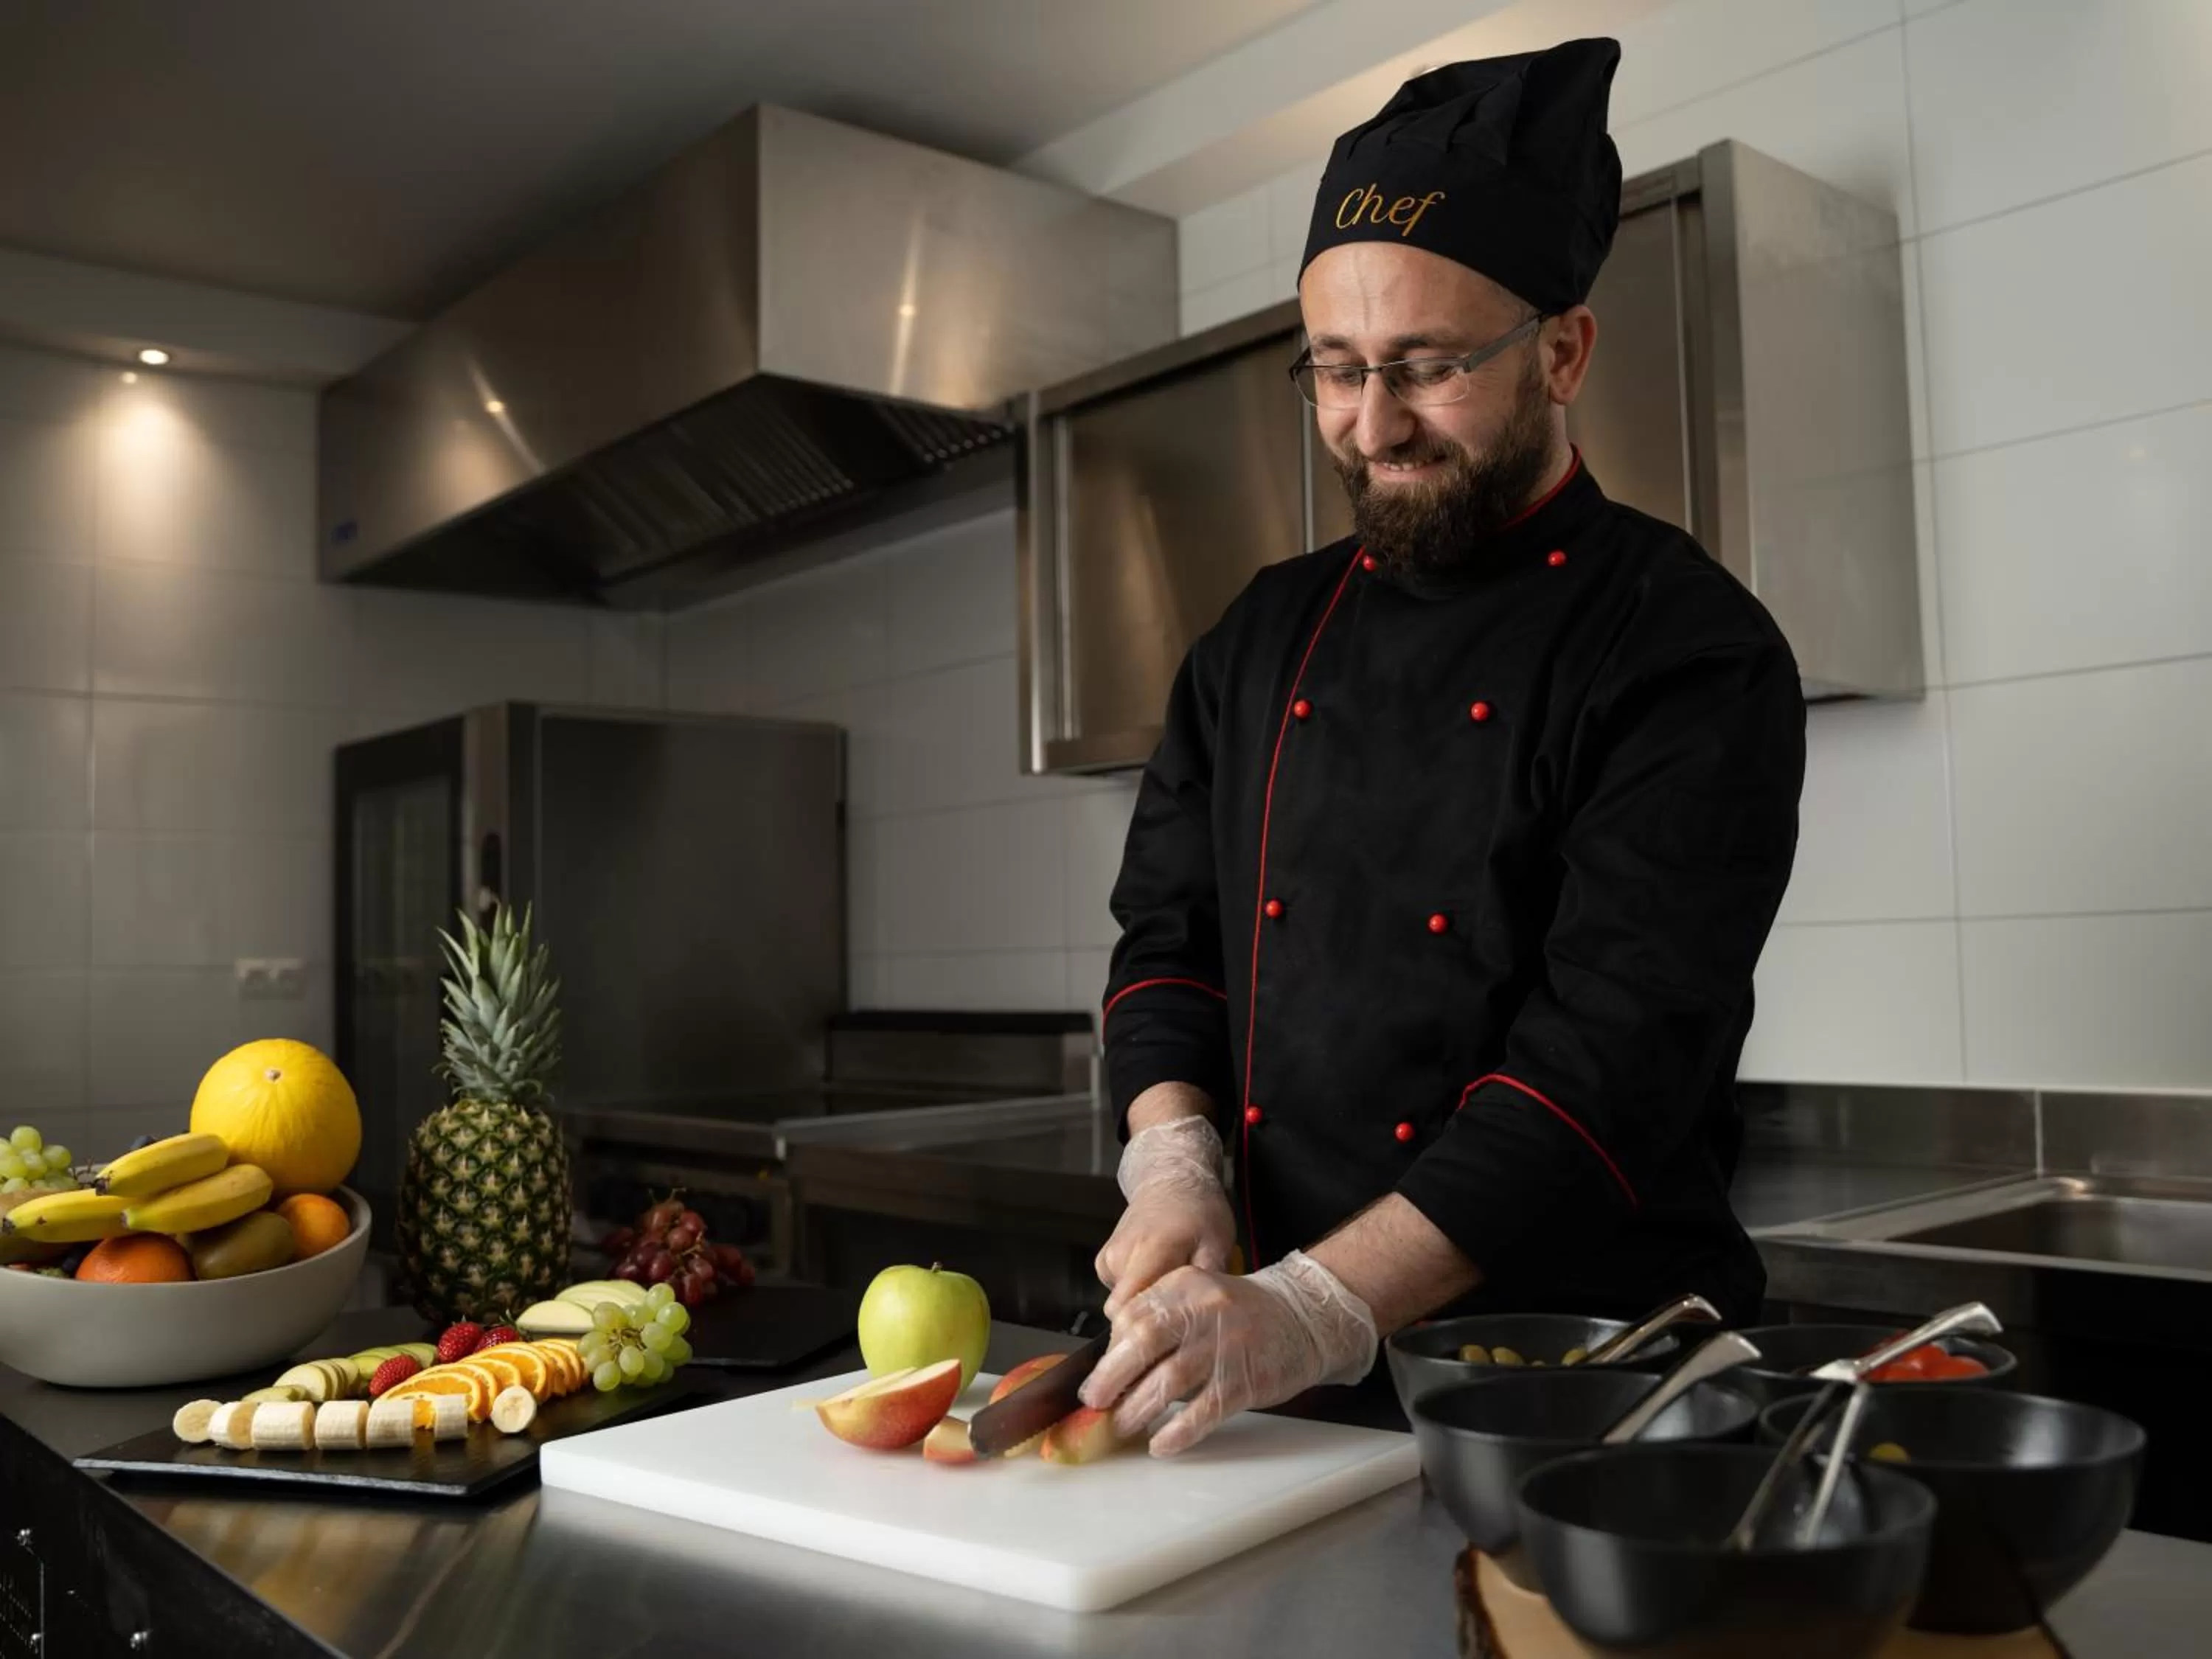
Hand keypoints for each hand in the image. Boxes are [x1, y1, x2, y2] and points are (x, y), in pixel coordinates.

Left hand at [1079, 1250, 1376, 1456]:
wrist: (1303, 1317)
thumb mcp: (1198, 1299)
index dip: (1108, 1350)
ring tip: (1122, 1426)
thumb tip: (1113, 1362)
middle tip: (1094, 1403)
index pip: (1134, 1315)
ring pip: (1169, 1382)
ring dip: (1139, 1409)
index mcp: (1185, 1285)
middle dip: (1112, 1378)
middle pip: (1144, 1343)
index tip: (1094, 1376)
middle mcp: (1204, 1310)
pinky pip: (1203, 1412)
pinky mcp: (1245, 1381)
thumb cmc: (1241, 1314)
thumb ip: (1160, 1321)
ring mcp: (1226, 1345)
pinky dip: (1177, 1432)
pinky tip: (1161, 1444)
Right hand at [1095, 1116, 1236, 1318]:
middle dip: (1146, 1326)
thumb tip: (1206, 1316)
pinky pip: (1119, 1292)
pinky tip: (1157, 1278)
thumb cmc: (1199, 1212)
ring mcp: (1109, 1260)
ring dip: (1145, 1307)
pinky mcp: (1104, 1262)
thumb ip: (1206, 1280)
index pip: (1129, 1309)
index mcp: (1150, 1253)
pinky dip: (1137, 1293)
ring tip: (1172, 1293)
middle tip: (1176, 1328)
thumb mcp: (1217, 1243)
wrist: (1172, 1179)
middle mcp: (1121, 1258)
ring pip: (1122, 1304)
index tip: (1164, 1347)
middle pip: (1123, 1313)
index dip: (1142, 1335)